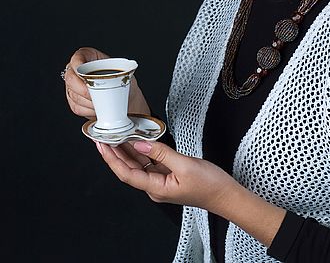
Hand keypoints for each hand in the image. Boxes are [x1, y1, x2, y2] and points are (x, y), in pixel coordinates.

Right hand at [63, 47, 149, 117]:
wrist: (125, 96)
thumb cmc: (123, 80)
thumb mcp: (122, 72)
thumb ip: (116, 74)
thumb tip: (116, 78)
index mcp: (88, 56)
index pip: (77, 58)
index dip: (78, 65)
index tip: (86, 75)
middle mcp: (76, 70)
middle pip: (71, 79)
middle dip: (83, 89)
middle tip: (95, 94)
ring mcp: (73, 86)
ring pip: (73, 95)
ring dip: (88, 102)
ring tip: (102, 102)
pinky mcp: (74, 100)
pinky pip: (76, 107)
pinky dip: (88, 110)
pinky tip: (97, 109)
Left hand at [97, 140, 237, 215]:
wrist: (226, 194)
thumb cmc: (209, 185)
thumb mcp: (185, 165)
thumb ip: (162, 153)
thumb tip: (141, 144)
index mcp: (156, 188)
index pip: (126, 173)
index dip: (112, 159)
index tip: (103, 145)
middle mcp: (155, 187)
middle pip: (129, 169)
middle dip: (115, 153)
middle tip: (104, 137)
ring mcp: (162, 181)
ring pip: (139, 165)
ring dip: (127, 151)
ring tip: (117, 136)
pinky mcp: (169, 175)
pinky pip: (150, 162)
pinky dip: (143, 151)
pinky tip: (139, 141)